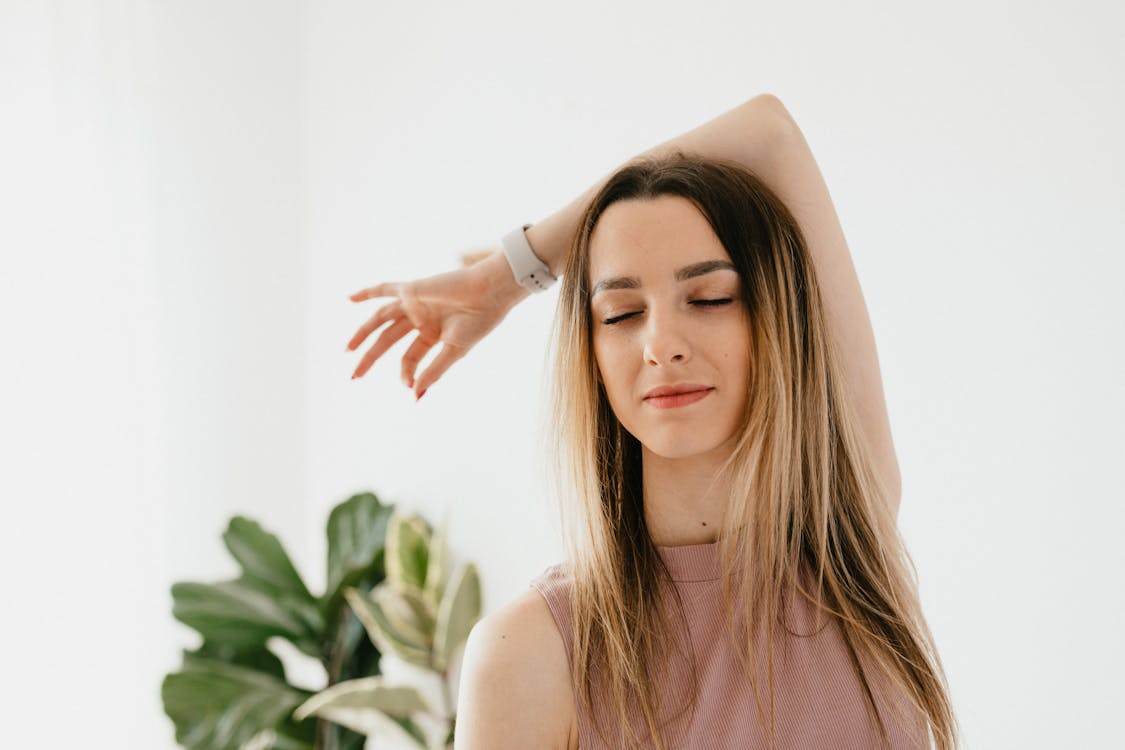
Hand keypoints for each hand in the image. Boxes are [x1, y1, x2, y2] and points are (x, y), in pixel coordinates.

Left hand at [346, 250, 530, 398]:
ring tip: (348, 350)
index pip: (410, 357)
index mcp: (433, 335)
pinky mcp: (412, 289)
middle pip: (388, 340)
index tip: (408, 387)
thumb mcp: (455, 351)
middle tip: (354, 376)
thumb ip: (434, 371)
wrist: (490, 293)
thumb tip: (416, 395)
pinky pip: (385, 289)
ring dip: (363, 333)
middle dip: (371, 358)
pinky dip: (368, 292)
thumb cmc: (478, 322)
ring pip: (381, 319)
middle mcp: (421, 319)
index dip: (406, 373)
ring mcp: (415, 304)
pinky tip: (349, 298)